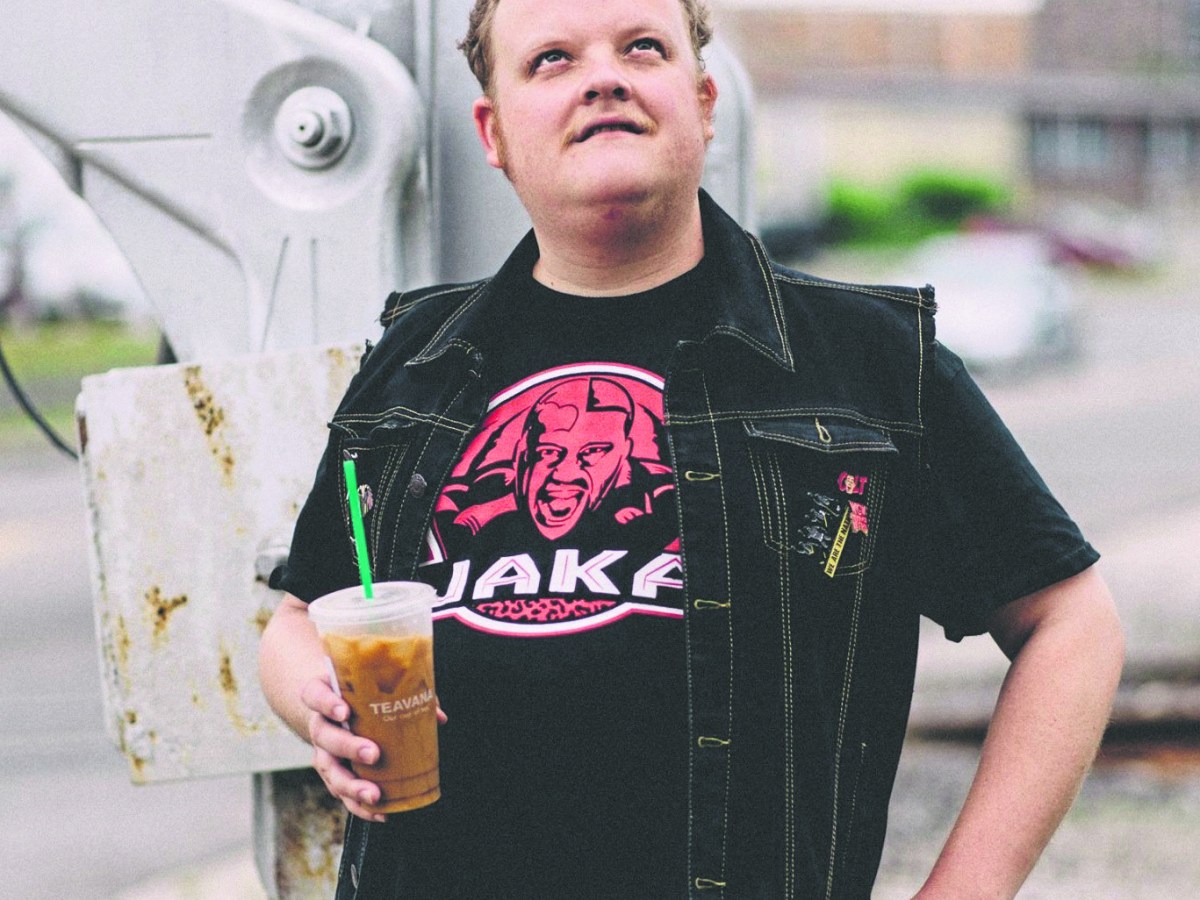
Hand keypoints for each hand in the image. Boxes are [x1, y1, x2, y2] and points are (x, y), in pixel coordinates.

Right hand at [300, 676, 447, 821]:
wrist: (333, 709)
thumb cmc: (360, 695)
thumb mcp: (376, 687)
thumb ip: (406, 695)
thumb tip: (438, 717)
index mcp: (324, 695)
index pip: (316, 695)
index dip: (327, 704)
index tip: (345, 711)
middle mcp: (319, 724)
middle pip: (324, 736)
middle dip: (348, 747)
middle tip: (373, 754)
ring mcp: (322, 751)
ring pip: (329, 770)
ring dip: (351, 785)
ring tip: (374, 795)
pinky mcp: (332, 774)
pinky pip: (340, 792)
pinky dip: (359, 805)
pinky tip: (380, 812)